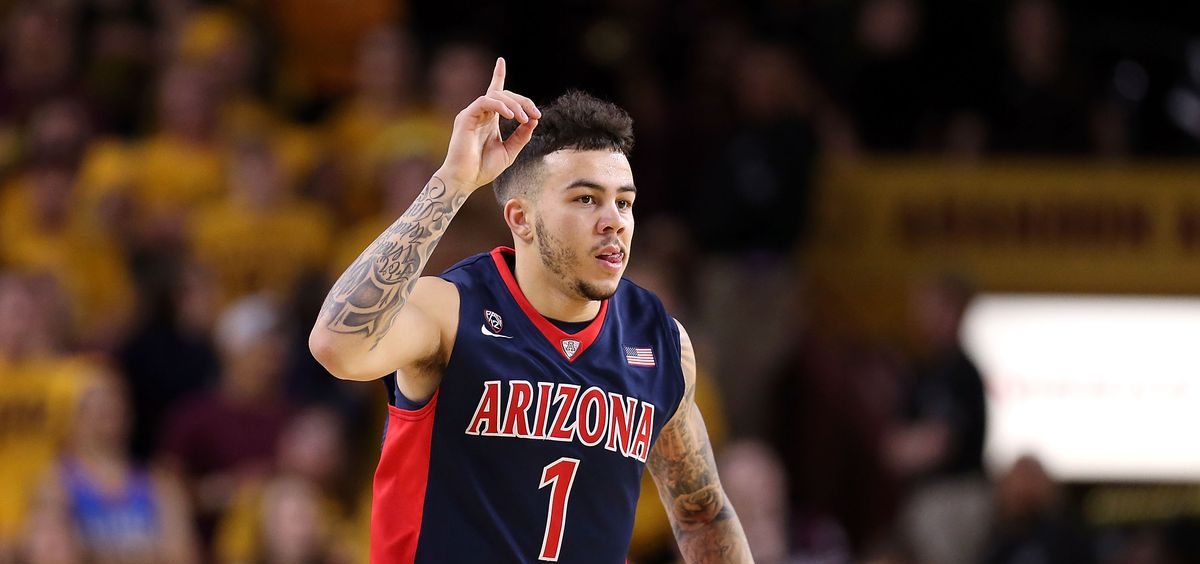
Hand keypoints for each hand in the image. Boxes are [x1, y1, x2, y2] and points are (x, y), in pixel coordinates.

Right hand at [437, 57, 540, 191]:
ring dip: (514, 105)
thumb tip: (533, 120)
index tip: (500, 61)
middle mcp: (480, 114)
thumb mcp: (509, 151)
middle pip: (502, 94)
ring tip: (524, 119)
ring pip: (495, 96)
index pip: (494, 94)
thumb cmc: (483, 169)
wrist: (466, 180)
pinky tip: (511, 116)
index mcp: (489, 120)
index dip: (497, 76)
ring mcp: (472, 114)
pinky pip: (484, 102)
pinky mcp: (466, 117)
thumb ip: (521, 136)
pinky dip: (500, 106)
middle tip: (535, 115)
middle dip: (522, 101)